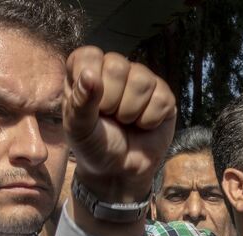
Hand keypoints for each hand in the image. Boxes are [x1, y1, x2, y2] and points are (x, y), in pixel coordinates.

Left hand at [62, 47, 175, 219]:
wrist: (119, 171)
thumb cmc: (94, 145)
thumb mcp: (79, 128)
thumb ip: (80, 102)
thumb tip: (90, 75)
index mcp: (87, 70)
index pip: (89, 56)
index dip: (89, 83)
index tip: (89, 107)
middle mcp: (115, 69)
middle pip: (117, 66)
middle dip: (111, 101)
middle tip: (109, 117)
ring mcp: (141, 80)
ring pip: (141, 80)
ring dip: (130, 111)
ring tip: (125, 122)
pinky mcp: (163, 95)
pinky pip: (161, 98)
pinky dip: (149, 120)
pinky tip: (143, 126)